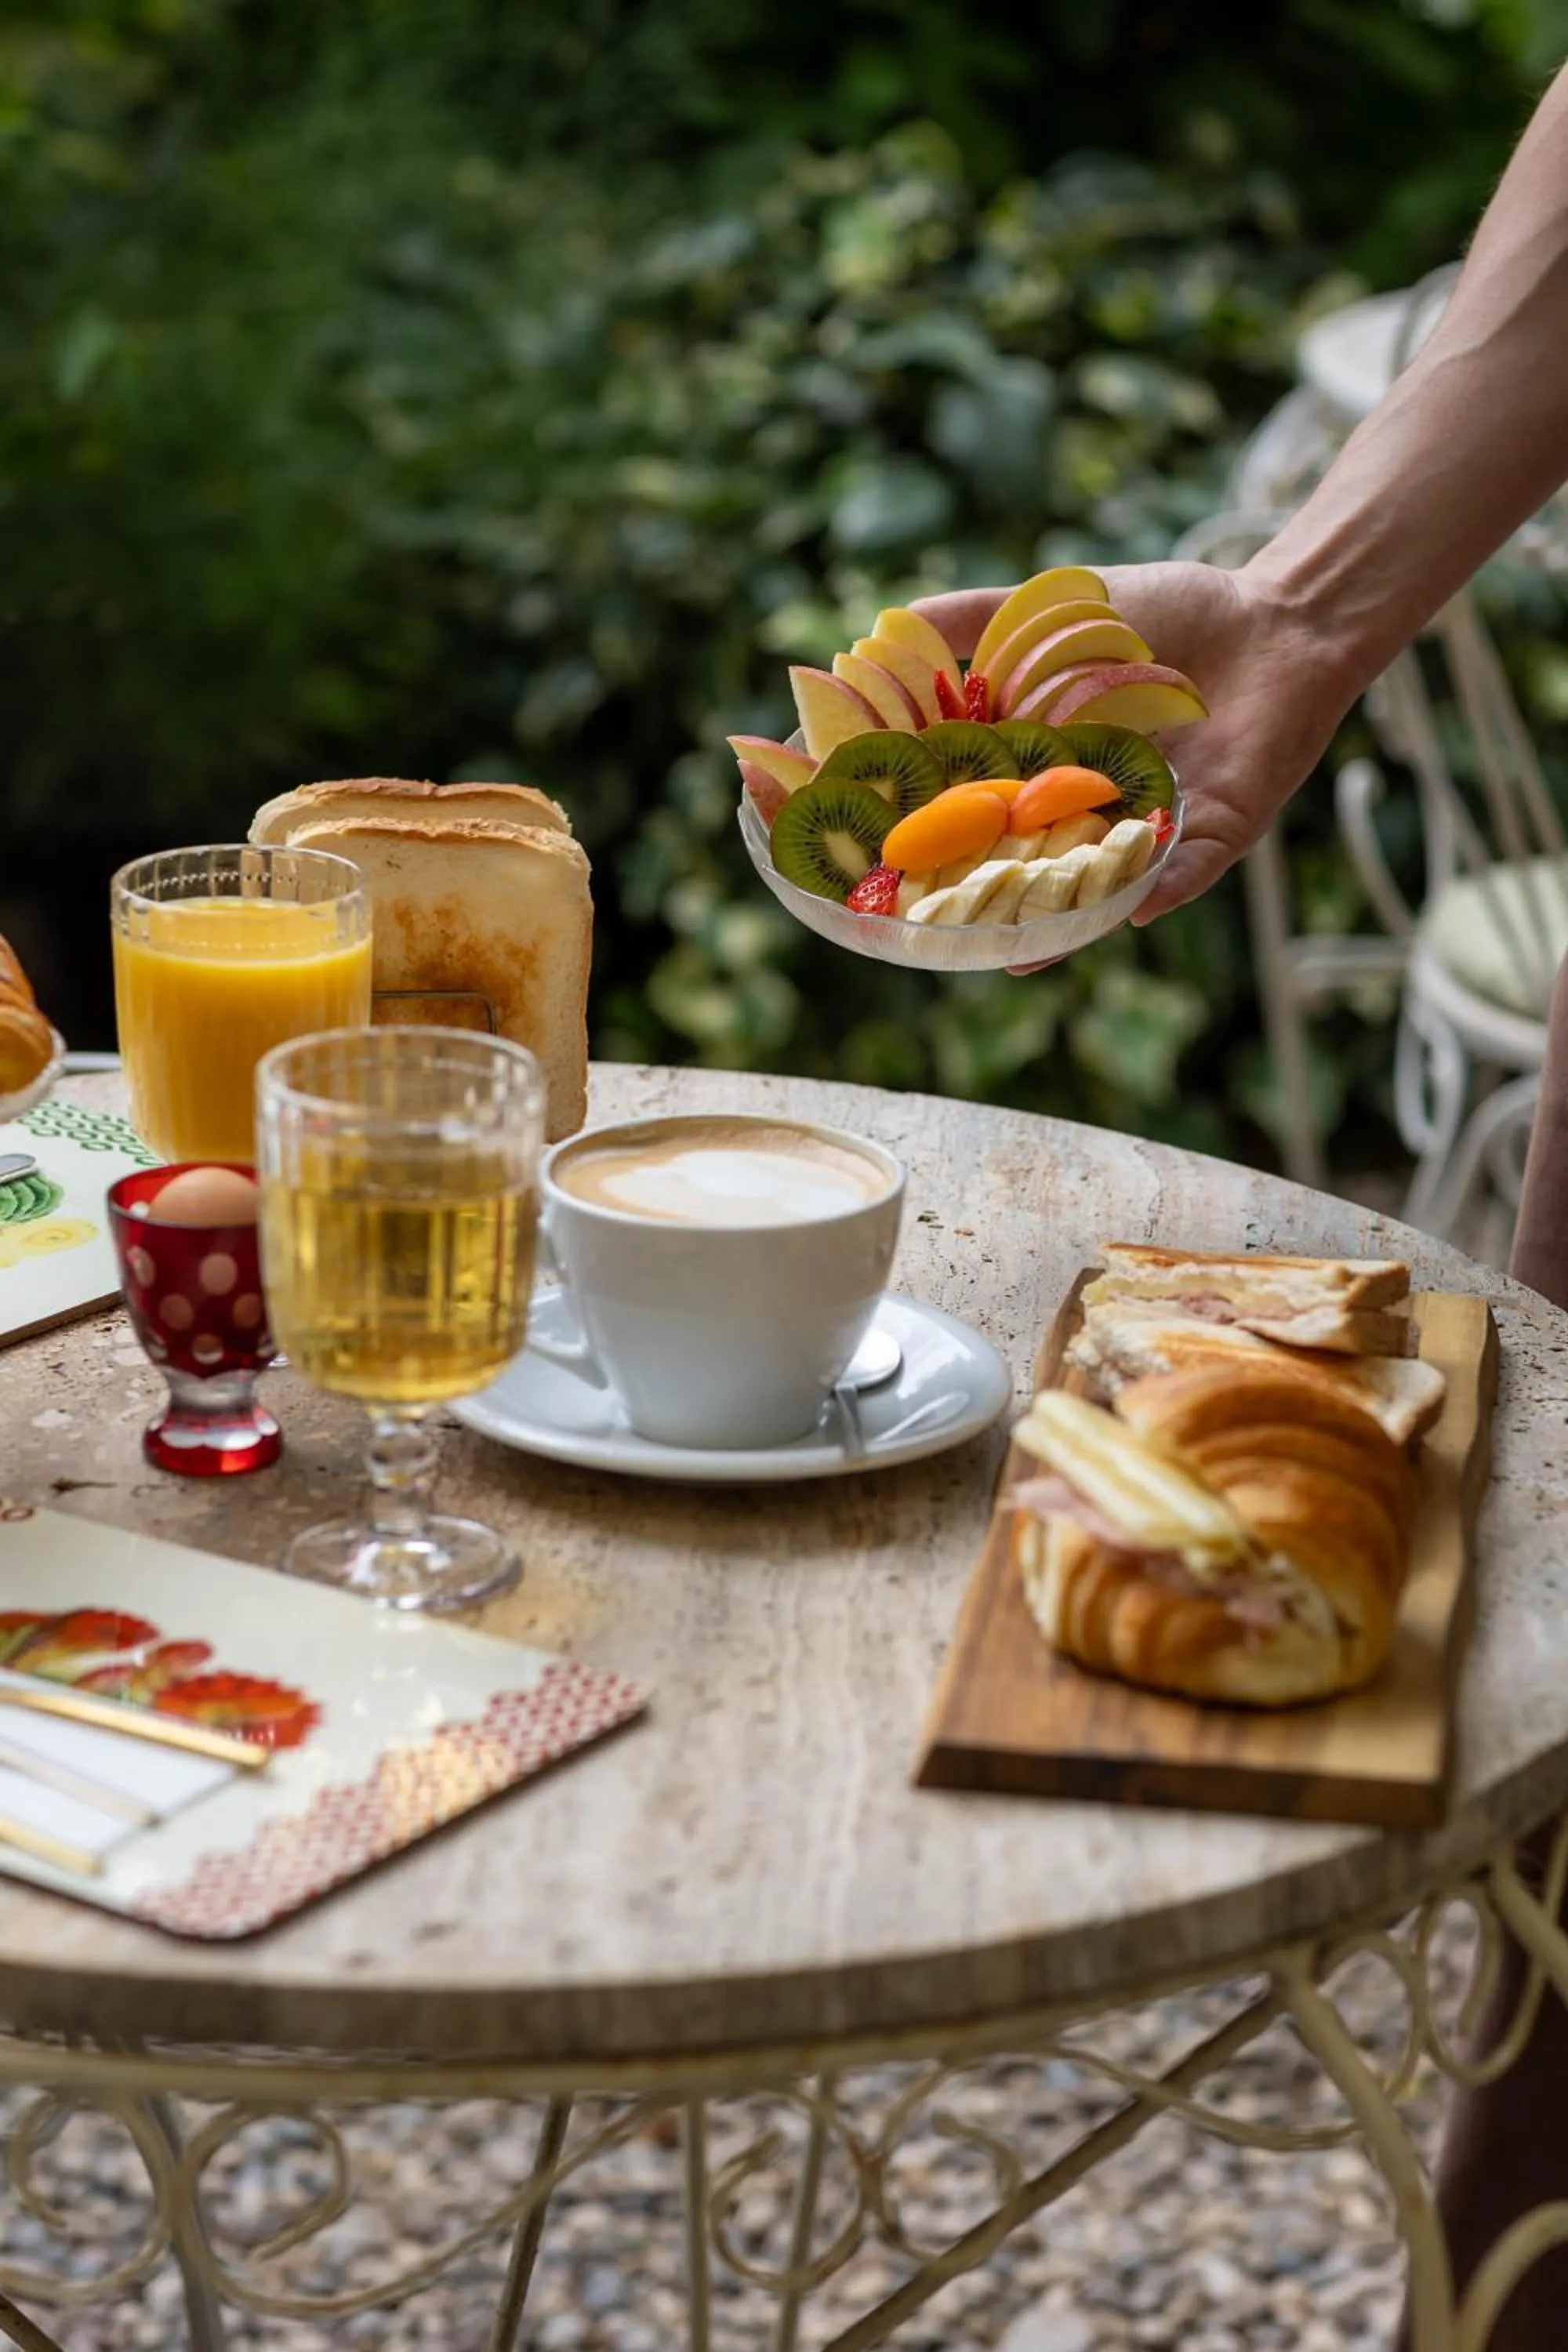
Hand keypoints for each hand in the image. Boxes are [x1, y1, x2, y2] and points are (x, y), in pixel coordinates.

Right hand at [910, 563, 1359, 924]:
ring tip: (1021, 955)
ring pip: (1103, 887)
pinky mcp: (1217, 833)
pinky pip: (1186, 870)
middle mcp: (1094, 811)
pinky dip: (1163, 888)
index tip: (877, 867)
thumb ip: (974, 621)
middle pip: (1032, 867)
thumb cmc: (1171, 614)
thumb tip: (877, 631)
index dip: (934, 839)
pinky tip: (1132, 909)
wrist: (1277, 617)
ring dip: (1064, 921)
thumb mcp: (1055, 609)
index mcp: (1049, 767)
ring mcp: (1152, 828)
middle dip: (988, 901)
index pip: (980, 812)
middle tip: (934, 933)